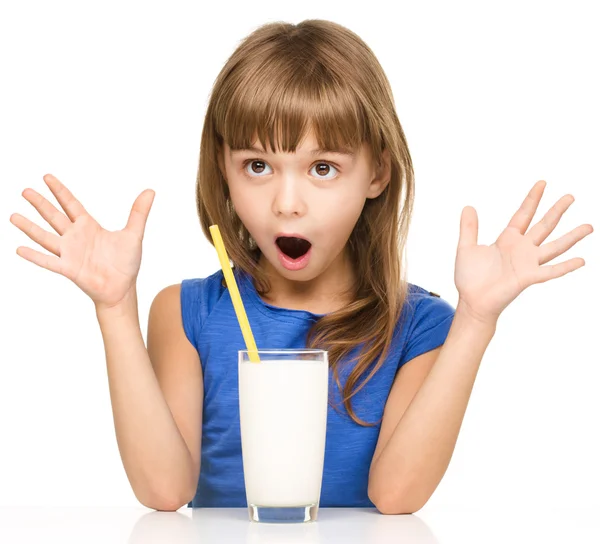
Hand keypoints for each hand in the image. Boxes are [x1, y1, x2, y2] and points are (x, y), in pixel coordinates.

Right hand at [10, 174, 155, 309]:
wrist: (122, 288)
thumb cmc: (126, 263)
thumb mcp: (134, 234)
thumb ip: (139, 213)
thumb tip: (150, 191)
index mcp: (89, 227)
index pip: (71, 204)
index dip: (60, 191)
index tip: (47, 177)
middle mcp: (76, 238)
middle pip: (54, 216)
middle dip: (40, 203)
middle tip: (24, 190)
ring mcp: (70, 253)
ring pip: (45, 237)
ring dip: (30, 227)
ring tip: (13, 216)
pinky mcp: (69, 269)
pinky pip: (49, 261)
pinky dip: (35, 256)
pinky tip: (19, 248)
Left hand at [454, 180, 593, 324]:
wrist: (471, 301)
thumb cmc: (470, 278)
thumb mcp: (466, 247)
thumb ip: (469, 228)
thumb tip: (468, 206)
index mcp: (507, 240)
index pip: (523, 215)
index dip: (532, 199)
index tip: (542, 183)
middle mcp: (521, 249)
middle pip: (543, 225)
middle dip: (556, 210)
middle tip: (570, 196)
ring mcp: (527, 263)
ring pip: (554, 246)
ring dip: (571, 237)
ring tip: (589, 226)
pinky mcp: (528, 277)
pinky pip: (550, 271)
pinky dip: (565, 266)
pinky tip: (581, 260)